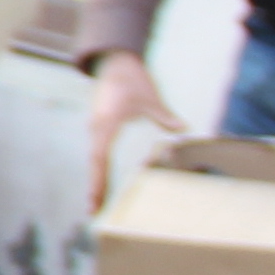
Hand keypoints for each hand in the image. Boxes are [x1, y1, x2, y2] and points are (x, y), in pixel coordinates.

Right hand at [84, 51, 178, 207]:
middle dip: (94, 188)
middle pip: (94, 165)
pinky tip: (104, 179)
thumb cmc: (131, 78)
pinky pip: (98, 152)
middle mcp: (97, 129)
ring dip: (96, 180)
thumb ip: (163, 114)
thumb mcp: (149, 97)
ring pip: (94, 160)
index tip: (95, 201)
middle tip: (93, 213)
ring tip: (97, 202)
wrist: (115, 61)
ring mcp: (96, 128)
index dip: (97, 181)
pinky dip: (99, 168)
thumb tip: (181, 128)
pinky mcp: (100, 126)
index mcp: (105, 125)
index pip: (99, 159)